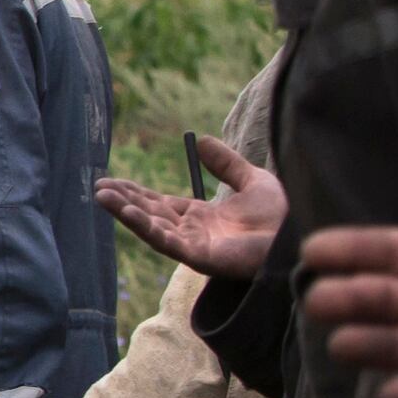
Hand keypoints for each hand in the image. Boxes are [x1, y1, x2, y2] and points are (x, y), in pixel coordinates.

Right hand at [96, 136, 284, 278]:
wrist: (298, 233)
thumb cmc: (283, 213)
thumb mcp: (251, 179)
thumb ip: (225, 163)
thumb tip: (201, 140)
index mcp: (201, 217)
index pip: (159, 204)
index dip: (136, 192)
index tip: (112, 181)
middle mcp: (192, 232)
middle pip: (149, 214)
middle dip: (123, 201)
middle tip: (98, 187)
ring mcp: (194, 246)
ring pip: (151, 228)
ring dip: (125, 212)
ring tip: (102, 196)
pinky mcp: (199, 257)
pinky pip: (166, 241)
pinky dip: (145, 227)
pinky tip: (128, 213)